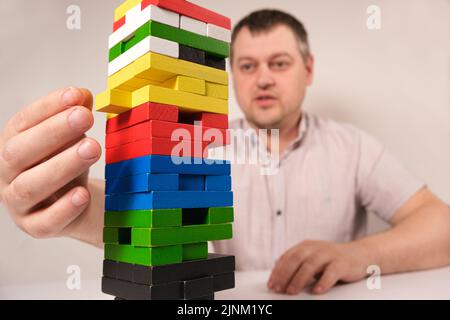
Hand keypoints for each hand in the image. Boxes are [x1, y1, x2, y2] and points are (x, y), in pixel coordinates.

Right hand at [0, 88, 101, 239]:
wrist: (75, 204)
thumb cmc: (68, 165)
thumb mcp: (72, 140)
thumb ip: (75, 118)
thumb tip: (82, 95)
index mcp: (12, 144)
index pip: (22, 123)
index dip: (48, 107)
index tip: (76, 95)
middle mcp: (7, 173)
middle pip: (20, 152)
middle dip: (53, 132)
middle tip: (85, 117)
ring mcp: (18, 203)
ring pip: (30, 186)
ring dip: (62, 165)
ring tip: (92, 148)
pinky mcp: (35, 227)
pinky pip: (45, 222)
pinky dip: (63, 208)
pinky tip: (82, 194)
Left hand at [268, 240, 370, 294]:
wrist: (359, 255)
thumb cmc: (330, 260)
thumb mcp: (311, 257)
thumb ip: (296, 262)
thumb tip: (276, 273)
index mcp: (306, 246)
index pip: (287, 257)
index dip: (278, 271)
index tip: (271, 284)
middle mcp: (315, 248)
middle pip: (296, 260)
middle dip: (284, 275)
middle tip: (278, 289)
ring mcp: (329, 254)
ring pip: (311, 265)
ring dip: (299, 279)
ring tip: (292, 291)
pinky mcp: (342, 263)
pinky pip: (331, 272)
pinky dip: (323, 282)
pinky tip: (316, 291)